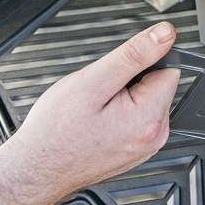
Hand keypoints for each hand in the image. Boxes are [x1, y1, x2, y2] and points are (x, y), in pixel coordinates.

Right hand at [5, 22, 179, 198]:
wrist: (35, 169)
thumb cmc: (56, 131)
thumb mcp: (93, 81)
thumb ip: (134, 54)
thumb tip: (165, 34)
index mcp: (150, 118)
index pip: (169, 69)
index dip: (140, 63)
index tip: (114, 76)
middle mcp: (155, 136)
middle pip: (158, 85)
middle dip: (130, 81)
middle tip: (98, 96)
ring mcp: (145, 146)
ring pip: (145, 100)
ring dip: (122, 97)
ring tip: (94, 110)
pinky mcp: (134, 149)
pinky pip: (135, 118)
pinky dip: (118, 114)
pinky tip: (96, 122)